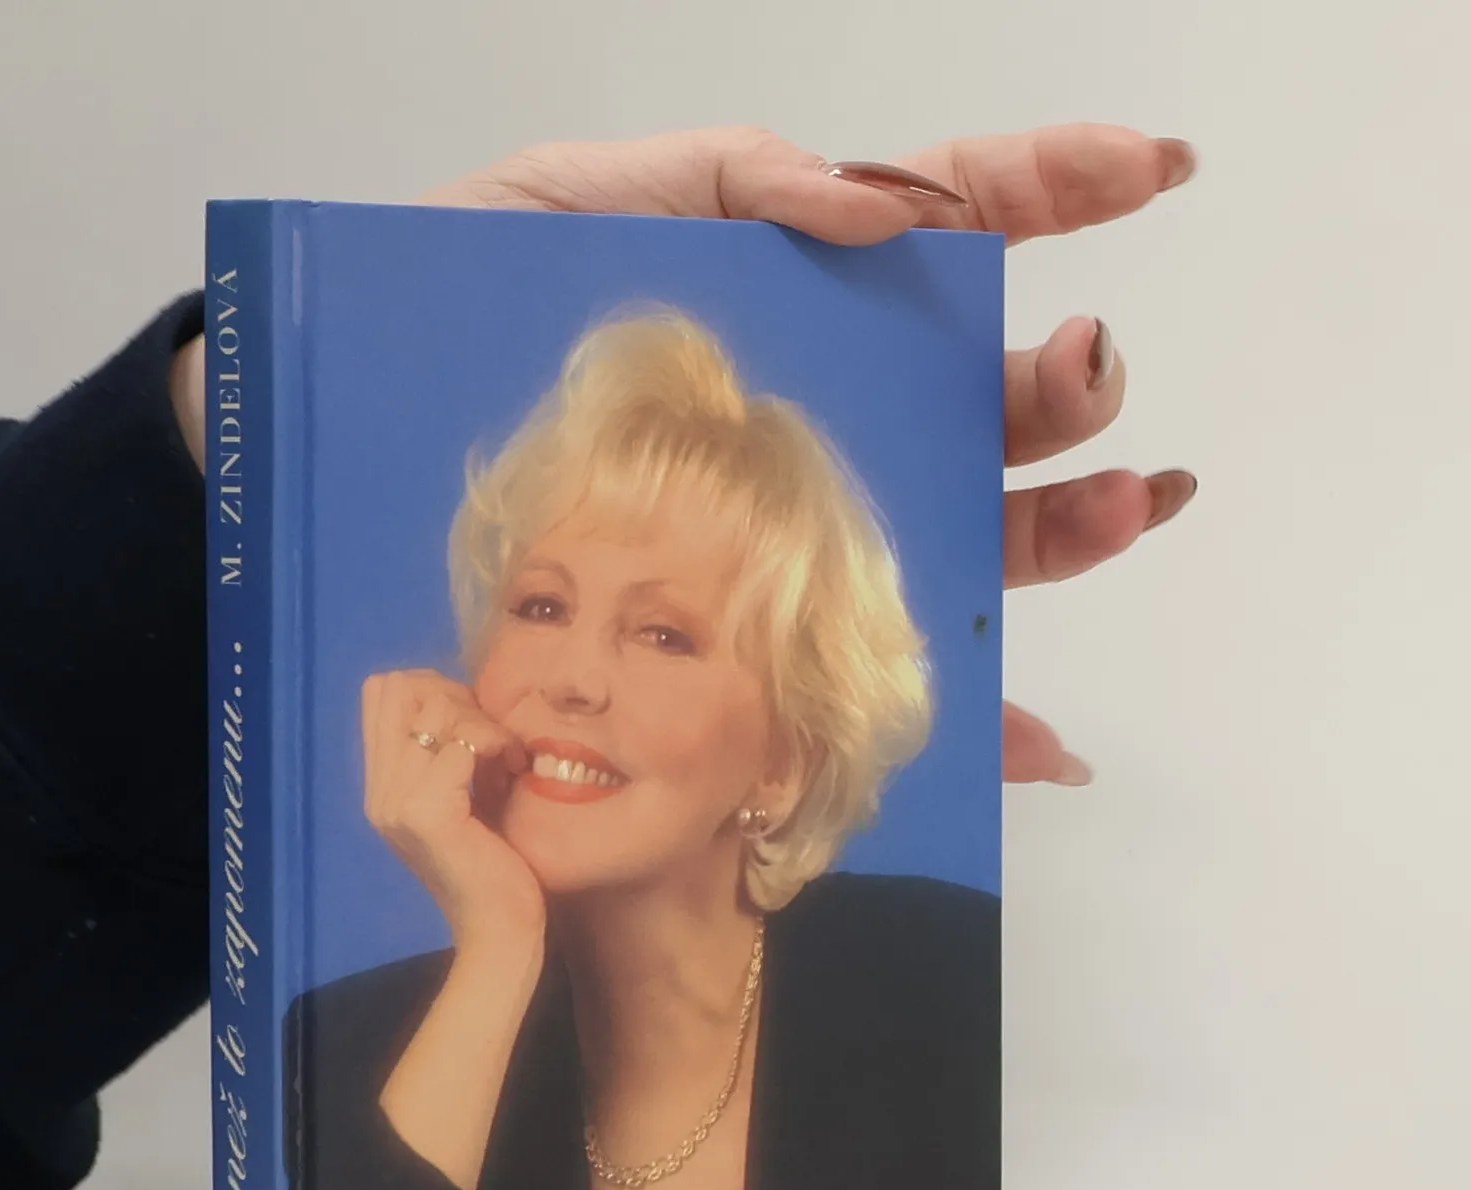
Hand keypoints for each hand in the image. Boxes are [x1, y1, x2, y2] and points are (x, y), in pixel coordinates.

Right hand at [361, 669, 542, 951]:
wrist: (499, 931)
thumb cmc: (493, 868)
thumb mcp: (464, 798)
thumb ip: (450, 753)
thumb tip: (465, 697)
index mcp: (382, 787)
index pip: (382, 691)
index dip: (433, 688)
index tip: (475, 723)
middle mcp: (379, 792)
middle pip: (399, 687)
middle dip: (456, 695)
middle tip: (493, 736)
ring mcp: (397, 803)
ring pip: (433, 709)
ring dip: (482, 721)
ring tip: (508, 757)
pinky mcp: (427, 815)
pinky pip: (461, 743)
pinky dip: (495, 743)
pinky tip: (514, 769)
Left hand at [425, 123, 1200, 786]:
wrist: (322, 452)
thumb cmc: (432, 312)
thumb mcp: (563, 203)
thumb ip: (723, 180)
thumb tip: (878, 200)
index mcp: (775, 292)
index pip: (939, 224)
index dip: (1047, 188)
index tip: (1149, 171)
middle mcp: (805, 413)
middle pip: (975, 400)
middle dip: (1060, 386)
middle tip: (1083, 379)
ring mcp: (782, 528)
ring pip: (960, 530)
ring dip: (1056, 526)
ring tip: (1113, 509)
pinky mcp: (739, 634)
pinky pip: (873, 675)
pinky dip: (968, 709)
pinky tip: (1038, 736)